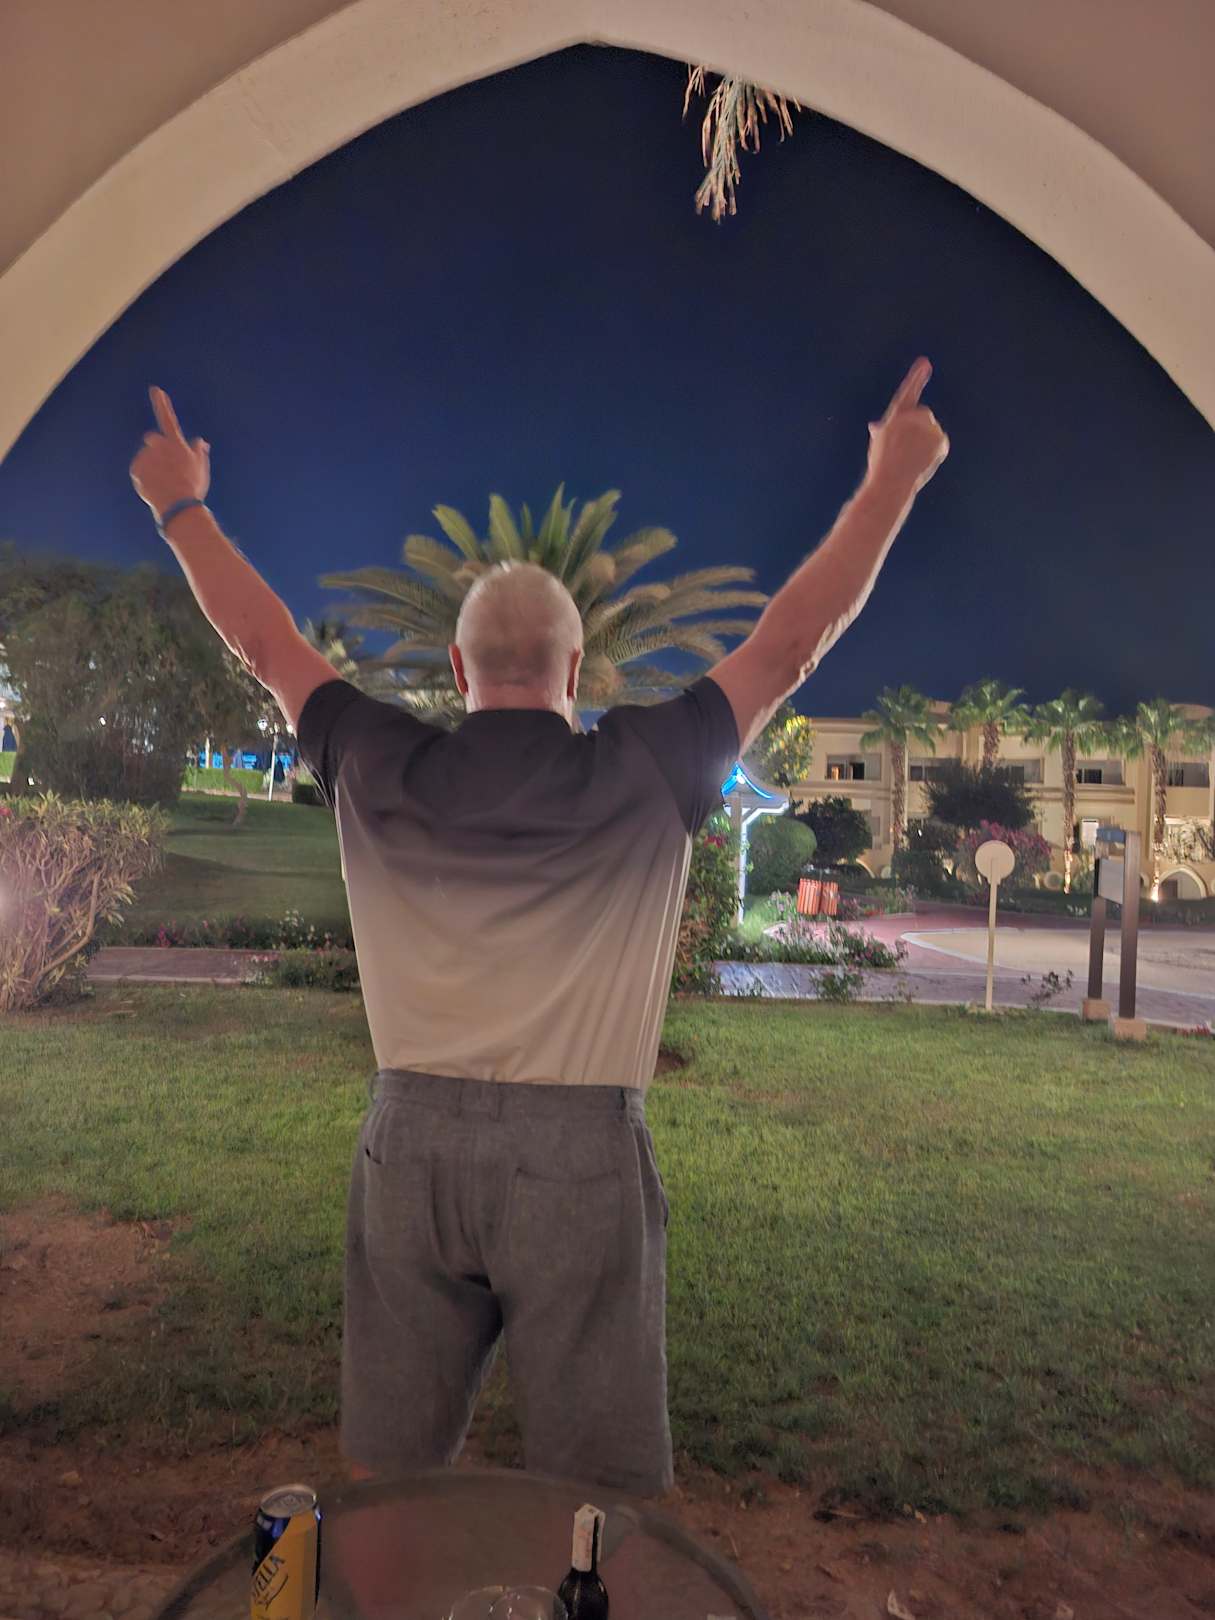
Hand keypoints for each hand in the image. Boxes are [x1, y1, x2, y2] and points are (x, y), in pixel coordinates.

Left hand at [129, 387, 210, 522]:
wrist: (177, 505)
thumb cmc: (192, 485)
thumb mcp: (201, 467)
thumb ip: (199, 451)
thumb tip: (201, 442)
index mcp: (174, 443)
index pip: (167, 418)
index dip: (161, 403)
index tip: (155, 389)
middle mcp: (157, 445)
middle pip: (153, 441)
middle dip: (157, 449)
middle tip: (168, 468)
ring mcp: (145, 457)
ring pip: (147, 458)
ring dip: (153, 466)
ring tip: (165, 483)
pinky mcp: (135, 469)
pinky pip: (140, 471)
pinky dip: (145, 478)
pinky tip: (156, 488)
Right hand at [866, 358, 948, 493]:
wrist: (892, 482)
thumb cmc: (881, 463)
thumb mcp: (878, 441)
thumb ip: (882, 429)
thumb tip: (875, 426)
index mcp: (897, 415)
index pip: (909, 392)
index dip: (916, 377)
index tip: (925, 362)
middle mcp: (914, 416)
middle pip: (923, 414)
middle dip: (918, 426)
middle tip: (906, 446)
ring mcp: (929, 427)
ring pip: (931, 430)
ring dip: (925, 440)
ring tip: (911, 456)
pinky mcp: (940, 438)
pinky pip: (939, 442)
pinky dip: (934, 451)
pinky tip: (922, 460)